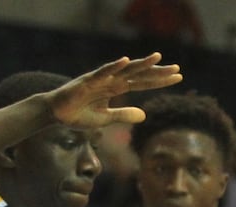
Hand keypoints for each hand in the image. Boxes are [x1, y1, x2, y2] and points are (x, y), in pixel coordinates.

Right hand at [46, 54, 181, 129]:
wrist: (56, 114)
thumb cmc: (79, 114)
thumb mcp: (105, 119)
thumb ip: (123, 115)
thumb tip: (144, 116)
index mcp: (117, 89)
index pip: (143, 83)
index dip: (160, 81)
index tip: (178, 78)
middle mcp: (112, 80)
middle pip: (139, 74)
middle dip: (157, 72)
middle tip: (177, 69)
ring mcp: (101, 79)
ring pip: (125, 70)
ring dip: (141, 63)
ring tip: (157, 58)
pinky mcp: (88, 81)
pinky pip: (103, 72)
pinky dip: (114, 67)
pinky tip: (125, 61)